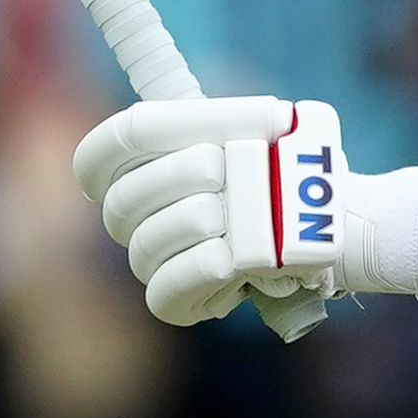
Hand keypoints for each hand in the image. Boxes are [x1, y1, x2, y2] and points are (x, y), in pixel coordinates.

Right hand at [76, 95, 358, 326]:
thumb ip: (241, 117)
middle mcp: (135, 216)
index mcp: (140, 167)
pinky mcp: (177, 300)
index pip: (99, 155)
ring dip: (192, 223)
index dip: (110, 144)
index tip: (144, 133)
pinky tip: (225, 259)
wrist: (317, 227)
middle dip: (173, 177)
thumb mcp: (264, 134)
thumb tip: (260, 116)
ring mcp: (152, 259)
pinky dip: (195, 271)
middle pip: (123, 198)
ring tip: (233, 216)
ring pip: (146, 243)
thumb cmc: (279, 173)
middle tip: (220, 168)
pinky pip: (165, 290)